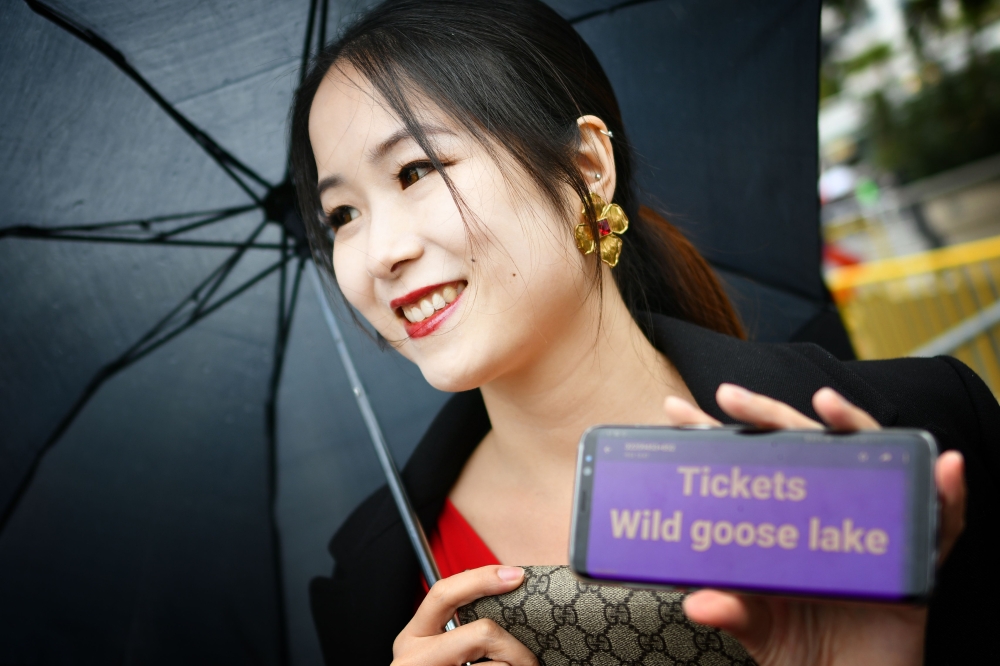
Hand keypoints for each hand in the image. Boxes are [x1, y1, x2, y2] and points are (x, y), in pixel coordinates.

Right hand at [392, 565, 537, 665]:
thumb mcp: (438, 653)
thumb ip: (459, 632)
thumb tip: (505, 602)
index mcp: (413, 638)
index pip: (445, 593)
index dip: (482, 578)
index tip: (517, 575)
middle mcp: (415, 658)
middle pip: (482, 633)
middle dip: (514, 648)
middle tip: (529, 664)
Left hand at [661, 384, 966, 665]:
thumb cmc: (805, 653)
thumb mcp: (760, 631)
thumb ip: (735, 613)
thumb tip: (698, 604)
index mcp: (783, 525)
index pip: (748, 467)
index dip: (714, 436)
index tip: (676, 411)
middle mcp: (826, 515)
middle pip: (800, 448)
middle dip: (766, 414)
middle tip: (729, 396)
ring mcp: (871, 530)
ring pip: (868, 462)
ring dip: (853, 426)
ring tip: (828, 403)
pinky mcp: (915, 562)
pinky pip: (940, 523)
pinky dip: (947, 494)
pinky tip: (942, 466)